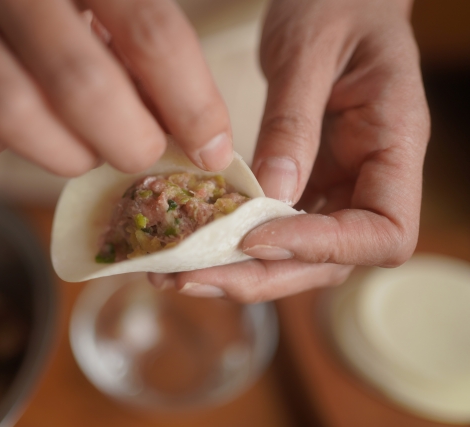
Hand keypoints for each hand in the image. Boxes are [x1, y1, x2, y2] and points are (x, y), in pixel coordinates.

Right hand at [0, 0, 233, 179]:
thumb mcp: (121, 1)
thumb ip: (154, 49)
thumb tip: (201, 139)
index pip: (149, 32)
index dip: (191, 105)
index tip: (211, 151)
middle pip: (77, 82)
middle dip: (128, 142)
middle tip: (143, 154)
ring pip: (8, 112)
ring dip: (62, 155)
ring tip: (85, 151)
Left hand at [149, 0, 429, 302]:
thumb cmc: (336, 5)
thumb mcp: (311, 50)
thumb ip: (294, 120)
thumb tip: (270, 196)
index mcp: (396, 145)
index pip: (382, 233)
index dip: (321, 248)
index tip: (254, 238)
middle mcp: (370, 179)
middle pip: (331, 262)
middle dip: (261, 277)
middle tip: (189, 277)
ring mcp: (336, 185)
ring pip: (297, 256)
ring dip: (238, 273)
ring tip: (175, 275)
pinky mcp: (303, 183)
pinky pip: (273, 227)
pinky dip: (232, 245)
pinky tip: (188, 246)